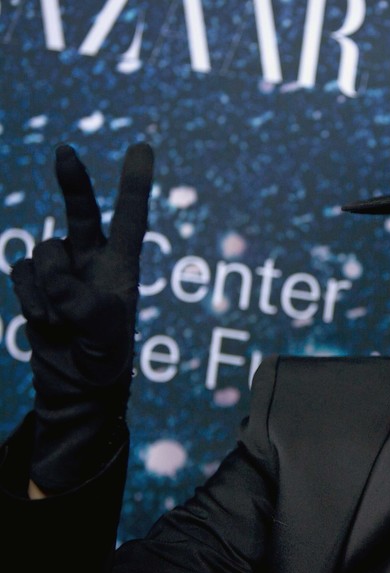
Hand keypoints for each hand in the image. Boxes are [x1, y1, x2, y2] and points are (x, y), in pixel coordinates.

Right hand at [11, 143, 152, 493]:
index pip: (131, 218)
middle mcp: (92, 259)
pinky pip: (22, 274)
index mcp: (123, 265)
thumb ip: (81, 301)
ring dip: (48, 290)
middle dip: (73, 182)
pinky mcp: (35, 283)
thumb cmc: (105, 356)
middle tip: (65, 150)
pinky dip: (31, 299)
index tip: (142, 147)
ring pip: (42, 254)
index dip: (134, 184)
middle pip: (80, 212)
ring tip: (65, 322)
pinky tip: (47, 322)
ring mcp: (61, 269)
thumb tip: (50, 271)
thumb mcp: (103, 333)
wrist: (77, 383)